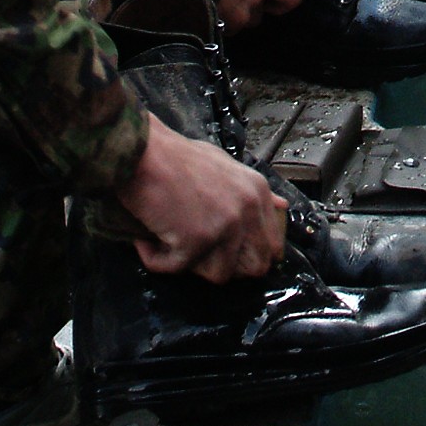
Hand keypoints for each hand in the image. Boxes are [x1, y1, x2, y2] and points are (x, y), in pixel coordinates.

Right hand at [116, 115, 285, 282]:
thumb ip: (253, 191)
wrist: (144, 151)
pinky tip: (147, 238)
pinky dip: (155, 258)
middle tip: (200, 254)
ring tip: (171, 240)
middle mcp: (247, 210)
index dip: (250, 255)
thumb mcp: (226, 165)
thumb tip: (281, 206)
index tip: (229, 255)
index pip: (272, 243)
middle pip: (255, 267)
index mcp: (257, 192)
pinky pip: (174, 268)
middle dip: (228, 267)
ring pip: (218, 274)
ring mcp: (224, 227)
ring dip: (191, 263)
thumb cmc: (176, 156)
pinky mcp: (196, 241)